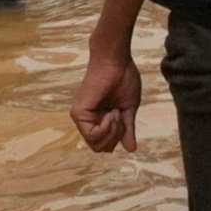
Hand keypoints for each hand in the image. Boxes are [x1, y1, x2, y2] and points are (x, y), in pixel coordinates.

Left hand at [70, 36, 142, 151]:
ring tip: (115, 112)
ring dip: (111, 131)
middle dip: (115, 136)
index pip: (106, 144)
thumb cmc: (123, 78)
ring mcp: (81, 118)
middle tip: (119, 115)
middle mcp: (87, 121)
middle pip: (100, 148)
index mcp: (98, 120)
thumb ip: (127, 129)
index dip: (118, 137)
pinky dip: (105, 128)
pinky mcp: (78, 113)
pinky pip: (92, 135)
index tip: (123, 116)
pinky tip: (110, 113)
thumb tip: (131, 149)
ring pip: (96, 145)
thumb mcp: (128, 109)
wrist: (116, 61)